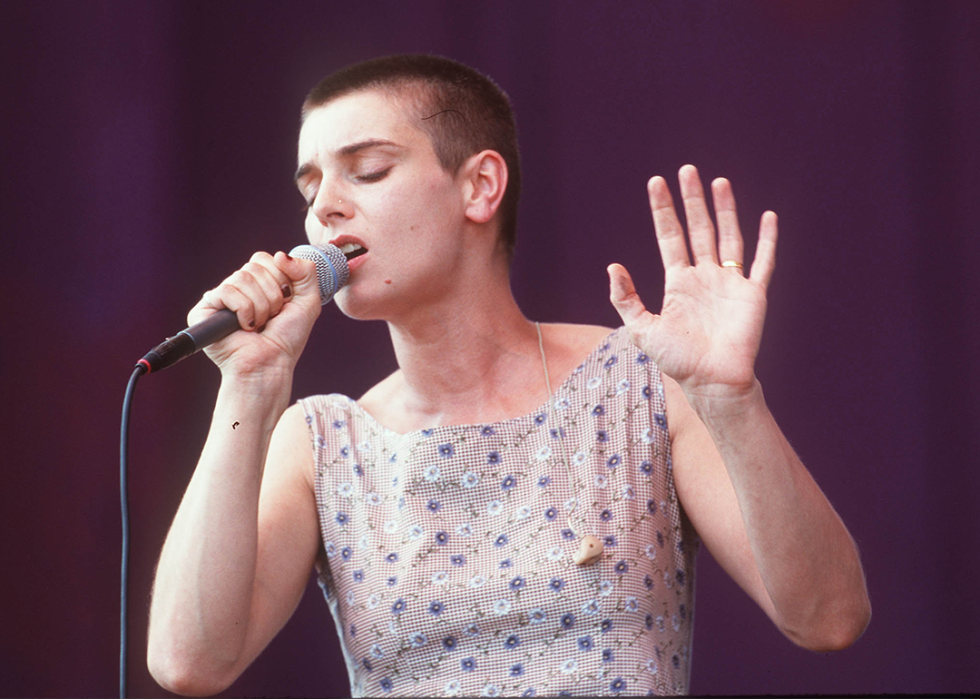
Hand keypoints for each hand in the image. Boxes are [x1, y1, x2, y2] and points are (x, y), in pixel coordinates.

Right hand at [187, 251, 322, 377]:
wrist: (270, 364)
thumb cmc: (286, 338)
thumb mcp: (308, 301)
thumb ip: (306, 272)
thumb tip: (281, 255)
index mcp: (258, 283)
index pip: (264, 259)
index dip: (280, 279)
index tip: (284, 302)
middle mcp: (237, 288)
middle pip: (254, 266)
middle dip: (272, 295)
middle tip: (271, 317)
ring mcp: (220, 298)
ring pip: (242, 277)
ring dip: (260, 306)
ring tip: (258, 325)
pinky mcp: (204, 309)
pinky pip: (227, 291)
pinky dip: (244, 311)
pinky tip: (244, 327)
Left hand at [608, 165, 776, 399]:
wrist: (712, 382)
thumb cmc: (677, 360)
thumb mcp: (642, 330)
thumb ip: (626, 299)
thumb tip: (613, 266)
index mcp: (678, 282)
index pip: (669, 236)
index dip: (663, 210)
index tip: (656, 182)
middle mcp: (704, 277)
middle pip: (698, 228)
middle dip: (692, 200)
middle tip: (687, 170)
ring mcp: (729, 283)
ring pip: (728, 237)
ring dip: (725, 210)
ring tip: (718, 182)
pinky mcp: (753, 295)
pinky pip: (763, 262)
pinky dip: (767, 240)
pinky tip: (768, 217)